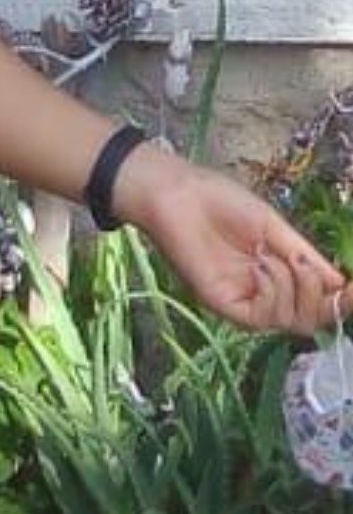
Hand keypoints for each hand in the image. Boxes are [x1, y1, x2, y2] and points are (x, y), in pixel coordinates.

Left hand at [117, 144, 346, 334]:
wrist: (177, 192)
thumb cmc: (220, 201)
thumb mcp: (273, 227)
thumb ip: (306, 256)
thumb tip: (342, 283)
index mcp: (279, 273)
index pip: (319, 302)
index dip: (343, 302)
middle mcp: (264, 292)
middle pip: (310, 320)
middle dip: (321, 297)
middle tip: (305, 264)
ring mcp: (243, 300)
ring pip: (291, 322)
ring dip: (294, 289)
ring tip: (275, 257)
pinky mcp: (222, 304)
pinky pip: (261, 319)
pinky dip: (272, 294)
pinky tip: (261, 268)